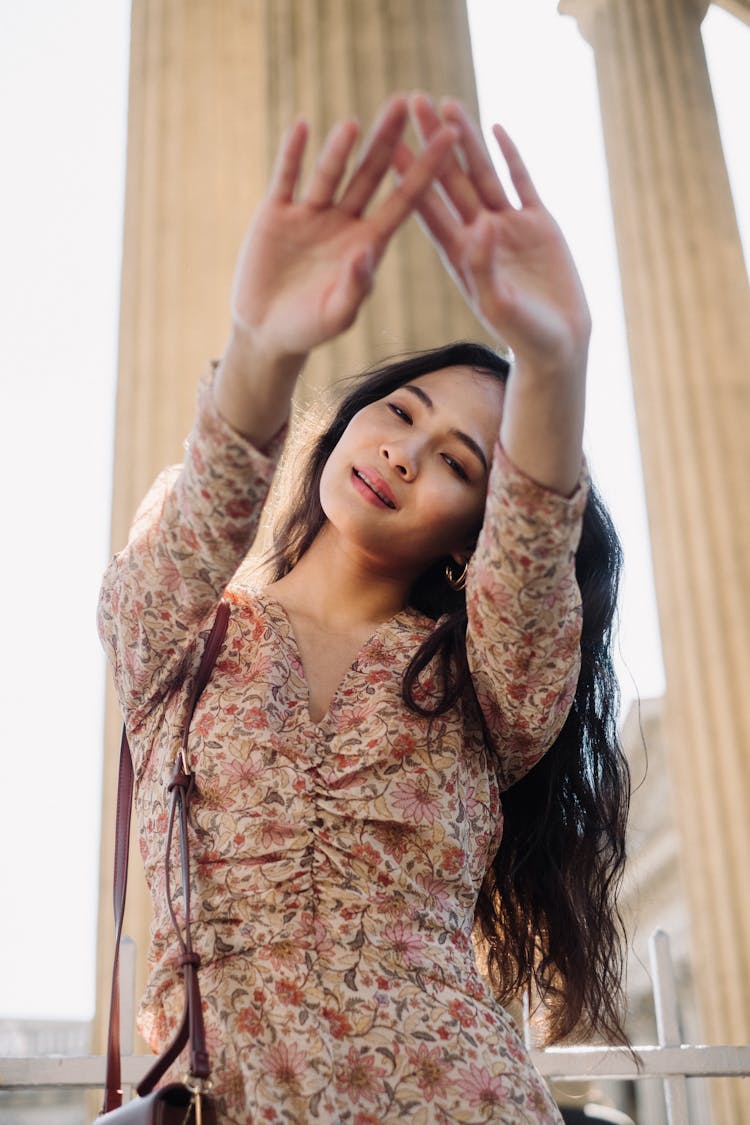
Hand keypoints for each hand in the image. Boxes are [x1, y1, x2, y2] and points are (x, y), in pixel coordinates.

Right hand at [229, 96, 457, 362]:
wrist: (266, 332)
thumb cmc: (309, 330)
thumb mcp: (336, 316)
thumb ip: (354, 287)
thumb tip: (365, 252)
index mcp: (368, 245)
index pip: (404, 200)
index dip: (426, 170)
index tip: (450, 139)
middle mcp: (344, 223)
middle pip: (370, 175)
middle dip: (387, 141)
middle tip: (405, 102)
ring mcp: (310, 215)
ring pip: (330, 174)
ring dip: (341, 149)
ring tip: (354, 125)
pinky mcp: (277, 213)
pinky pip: (287, 177)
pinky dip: (294, 154)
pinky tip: (303, 127)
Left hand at [396, 95, 590, 378]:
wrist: (558, 344)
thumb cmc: (523, 335)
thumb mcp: (499, 306)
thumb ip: (485, 268)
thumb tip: (481, 226)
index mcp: (461, 255)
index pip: (429, 207)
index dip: (411, 174)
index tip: (390, 143)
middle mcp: (479, 235)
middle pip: (450, 179)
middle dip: (433, 141)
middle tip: (412, 102)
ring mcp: (509, 227)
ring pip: (483, 173)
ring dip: (466, 139)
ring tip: (448, 103)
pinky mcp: (538, 224)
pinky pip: (521, 182)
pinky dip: (511, 156)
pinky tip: (497, 128)